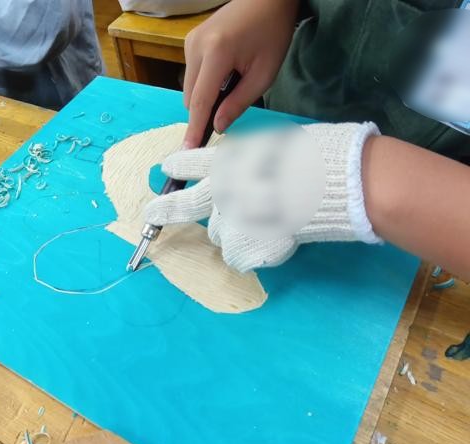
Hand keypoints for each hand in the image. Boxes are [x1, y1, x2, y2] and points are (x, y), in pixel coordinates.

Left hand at [144, 123, 382, 272]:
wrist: (330, 182)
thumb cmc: (314, 157)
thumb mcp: (277, 150)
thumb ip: (254, 167)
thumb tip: (250, 185)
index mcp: (229, 160)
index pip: (192, 162)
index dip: (178, 165)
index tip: (166, 167)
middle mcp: (220, 189)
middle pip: (184, 205)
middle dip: (163, 209)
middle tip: (149, 215)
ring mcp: (229, 218)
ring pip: (220, 233)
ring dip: (234, 230)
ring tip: (267, 223)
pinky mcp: (242, 244)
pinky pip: (239, 256)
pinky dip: (254, 251)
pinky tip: (278, 239)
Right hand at [182, 0, 298, 148]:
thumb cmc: (271, 32)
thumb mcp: (263, 74)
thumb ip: (239, 103)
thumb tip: (218, 126)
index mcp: (216, 53)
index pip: (200, 101)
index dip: (194, 129)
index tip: (187, 150)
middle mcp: (196, 47)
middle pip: (190, 97)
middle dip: (204, 111)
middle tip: (228, 112)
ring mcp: (190, 42)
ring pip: (189, 87)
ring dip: (205, 96)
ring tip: (233, 82)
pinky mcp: (190, 41)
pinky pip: (192, 74)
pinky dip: (204, 83)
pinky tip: (225, 73)